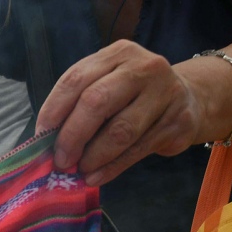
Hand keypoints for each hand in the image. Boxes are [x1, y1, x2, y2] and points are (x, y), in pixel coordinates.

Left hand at [35, 40, 200, 186]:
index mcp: (117, 54)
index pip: (76, 78)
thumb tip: (47, 141)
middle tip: (60, 160)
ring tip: (80, 170)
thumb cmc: (134, 97)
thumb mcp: (108, 87)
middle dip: (72, 135)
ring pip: (120, 129)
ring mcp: (165, 93)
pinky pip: (137, 150)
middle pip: (97, 101)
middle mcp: (143, 67)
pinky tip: (96, 176)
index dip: (54, 110)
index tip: (41, 136)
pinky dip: (112, 167)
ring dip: (94, 155)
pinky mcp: (178, 121)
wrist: (189, 100)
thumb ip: (80, 105)